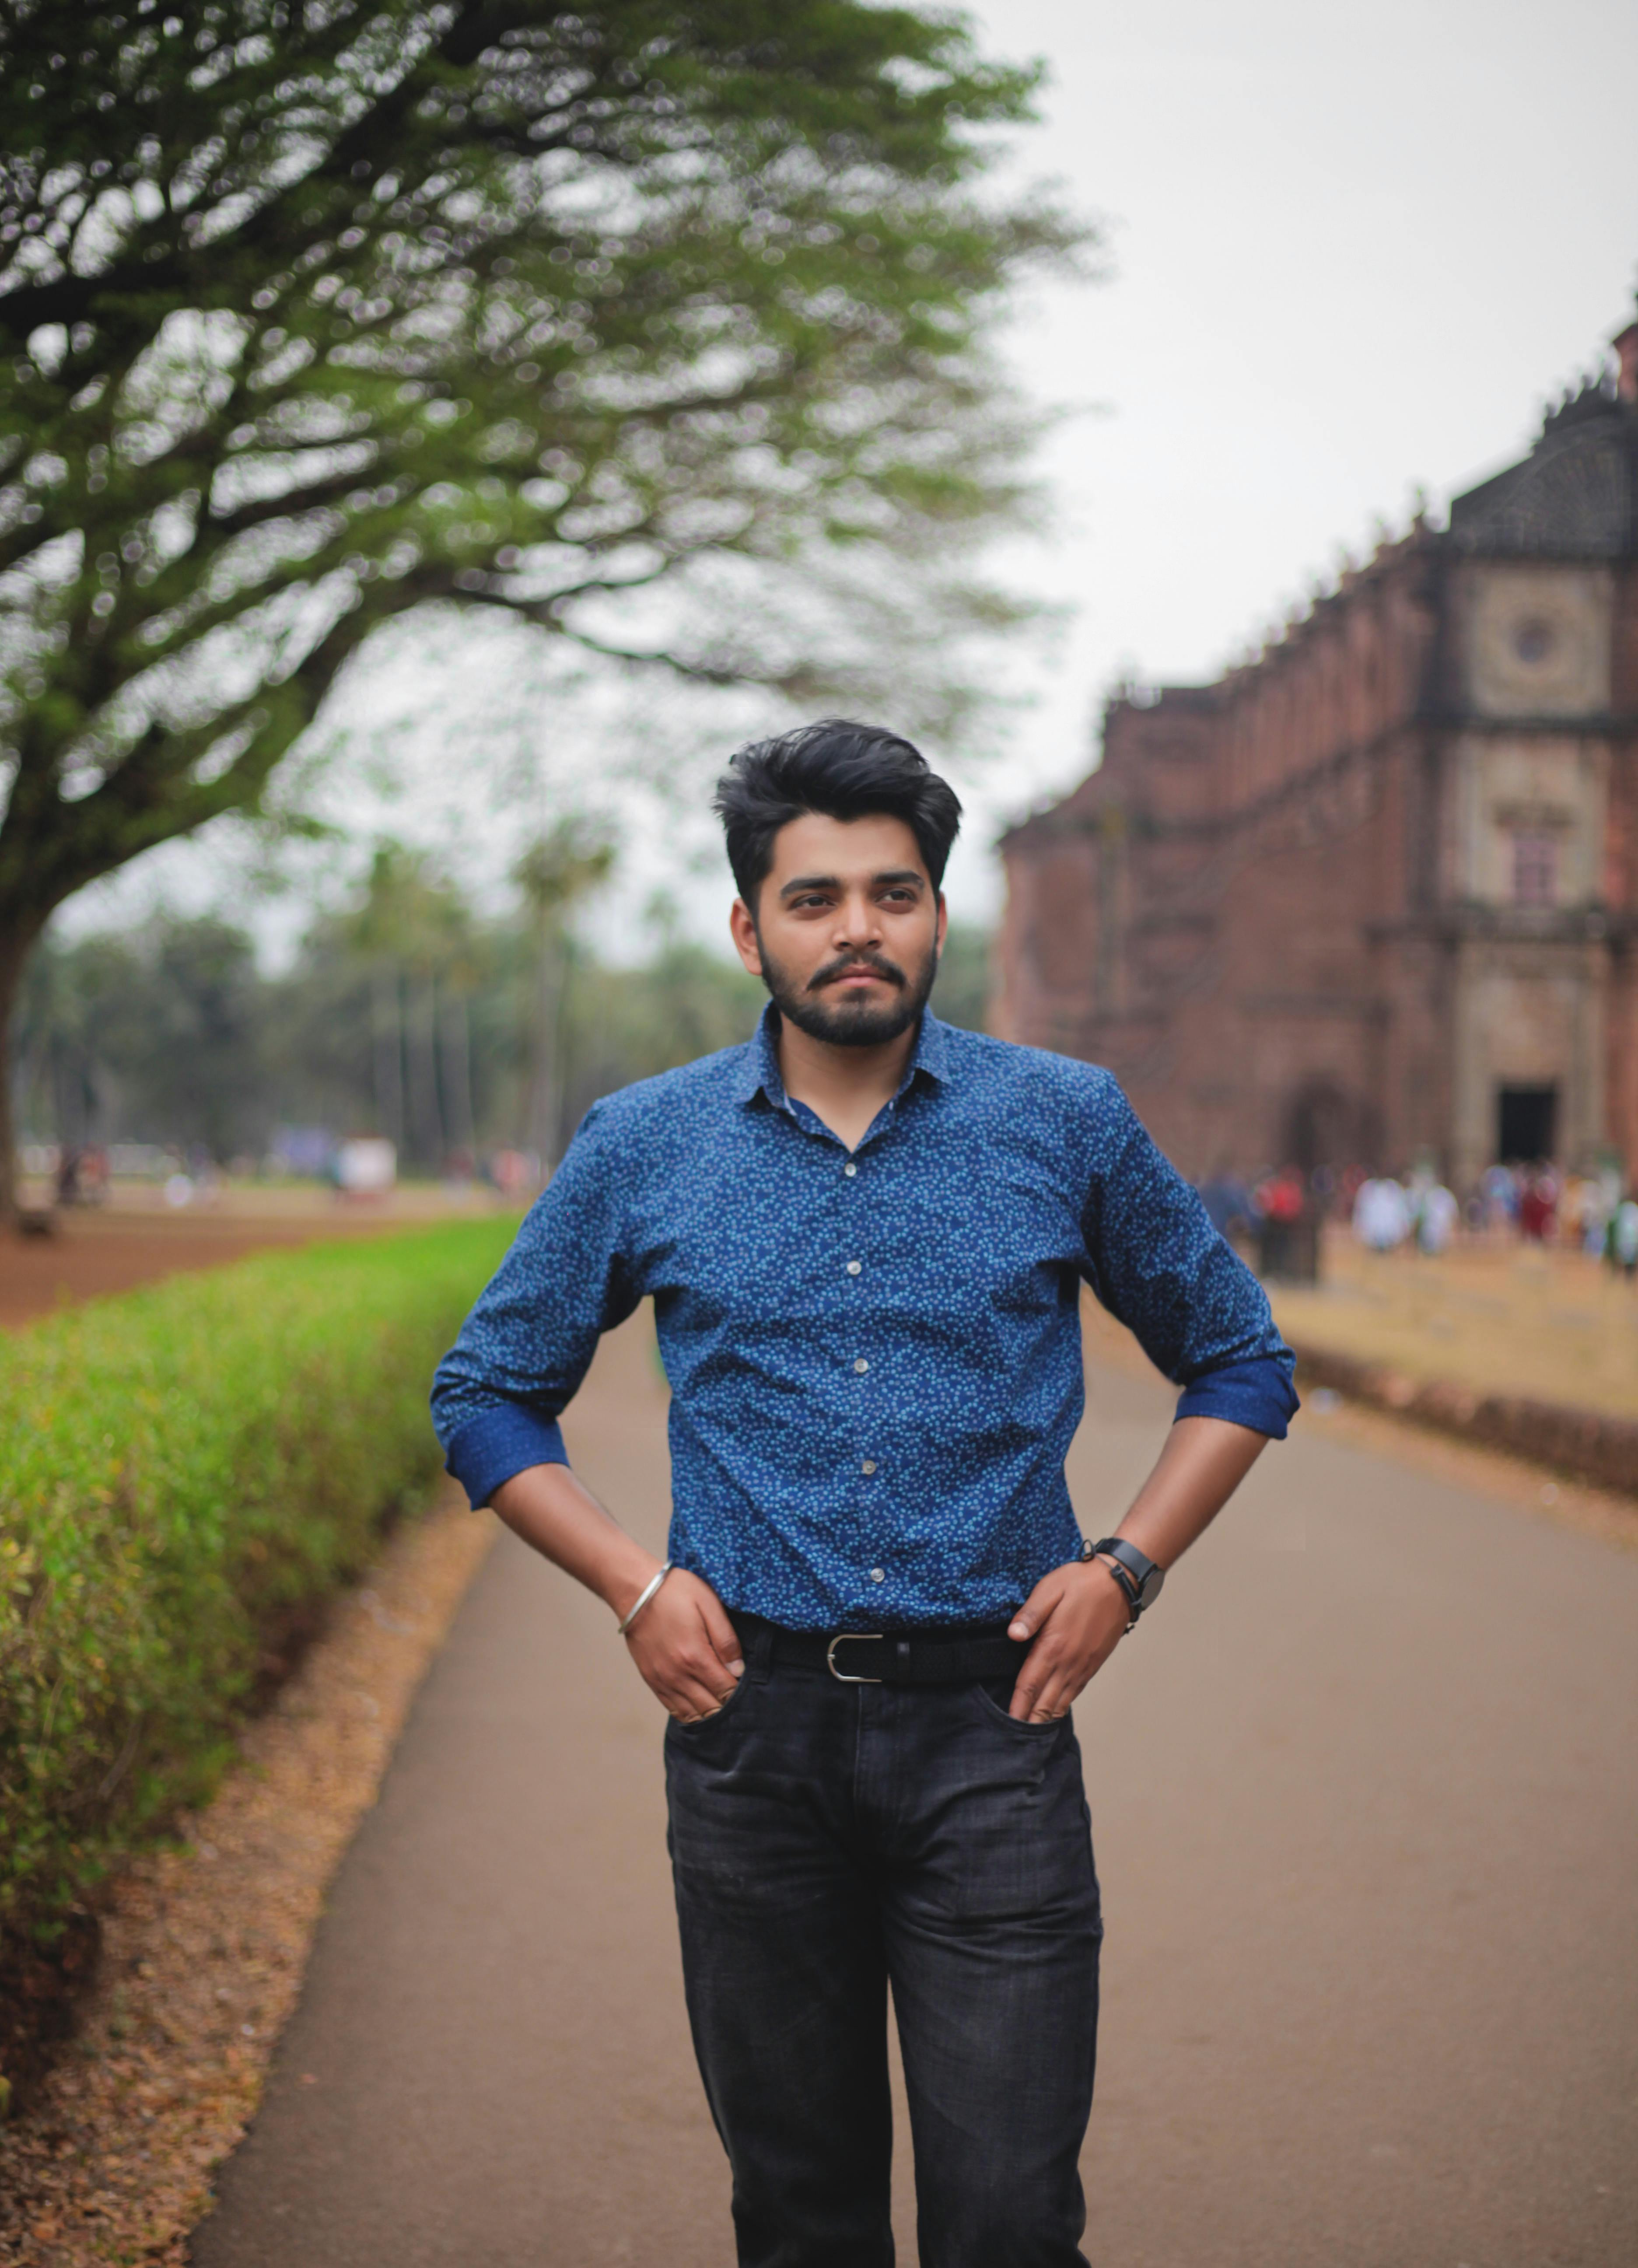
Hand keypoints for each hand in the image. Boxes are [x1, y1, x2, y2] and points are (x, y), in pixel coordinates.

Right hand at [621, 1566, 743, 1721]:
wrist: (635, 1590)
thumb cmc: (675, 1592)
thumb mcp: (708, 1604)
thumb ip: (726, 1639)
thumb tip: (738, 1670)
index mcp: (695, 1656)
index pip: (725, 1691)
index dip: (739, 1693)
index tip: (745, 1686)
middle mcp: (677, 1674)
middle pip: (710, 1708)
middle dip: (726, 1706)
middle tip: (736, 1697)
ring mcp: (662, 1679)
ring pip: (691, 1714)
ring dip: (708, 1712)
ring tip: (718, 1702)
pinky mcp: (650, 1679)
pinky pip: (672, 1708)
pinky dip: (688, 1713)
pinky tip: (698, 1707)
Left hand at [1005, 1560, 1130, 1721]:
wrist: (1120, 1583)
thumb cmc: (1081, 1582)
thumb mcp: (1050, 1589)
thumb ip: (1030, 1614)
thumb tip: (1012, 1635)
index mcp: (1053, 1646)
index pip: (1029, 1684)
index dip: (1018, 1706)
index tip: (1008, 1724)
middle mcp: (1068, 1662)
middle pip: (1045, 1701)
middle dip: (1030, 1720)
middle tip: (1015, 1738)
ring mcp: (1083, 1665)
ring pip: (1062, 1701)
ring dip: (1046, 1717)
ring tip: (1033, 1731)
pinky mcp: (1093, 1663)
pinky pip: (1075, 1691)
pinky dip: (1063, 1705)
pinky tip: (1055, 1709)